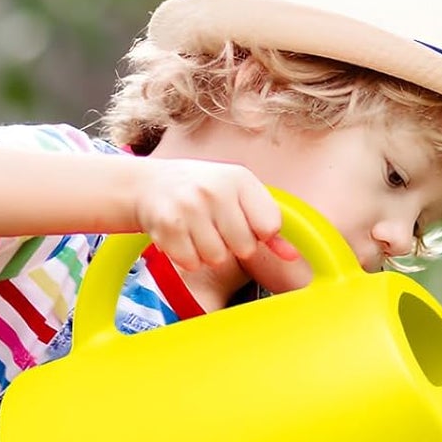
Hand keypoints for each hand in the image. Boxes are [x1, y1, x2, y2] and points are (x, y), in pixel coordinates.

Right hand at [133, 158, 309, 292]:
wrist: (148, 184)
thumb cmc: (202, 192)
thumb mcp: (238, 197)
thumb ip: (267, 225)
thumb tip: (293, 256)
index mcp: (240, 178)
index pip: (270, 227)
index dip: (258, 233)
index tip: (243, 222)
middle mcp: (215, 189)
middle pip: (245, 248)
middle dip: (232, 246)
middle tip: (216, 227)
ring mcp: (189, 206)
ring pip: (217, 259)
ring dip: (208, 254)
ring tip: (197, 231)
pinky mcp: (168, 225)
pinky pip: (192, 263)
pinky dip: (188, 258)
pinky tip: (182, 238)